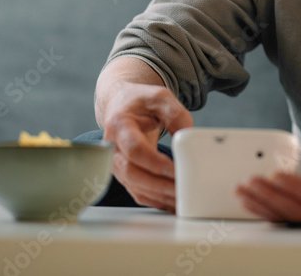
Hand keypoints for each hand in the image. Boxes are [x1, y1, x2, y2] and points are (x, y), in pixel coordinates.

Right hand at [100, 82, 192, 211]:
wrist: (121, 106)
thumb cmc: (140, 102)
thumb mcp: (159, 97)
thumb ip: (175, 113)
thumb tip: (187, 136)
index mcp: (119, 126)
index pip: (134, 150)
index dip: (154, 162)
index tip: (174, 169)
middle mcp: (113, 149)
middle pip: (133, 174)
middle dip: (159, 185)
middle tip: (183, 188)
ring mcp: (117, 165)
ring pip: (136, 188)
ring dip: (161, 196)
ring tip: (184, 198)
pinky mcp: (126, 176)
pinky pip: (140, 194)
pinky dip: (158, 201)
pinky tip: (175, 202)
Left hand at [235, 142, 300, 225]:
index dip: (295, 187)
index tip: (276, 174)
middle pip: (298, 210)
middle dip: (270, 196)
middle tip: (251, 181)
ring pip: (288, 218)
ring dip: (262, 205)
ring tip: (243, 190)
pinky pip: (285, 220)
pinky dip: (265, 212)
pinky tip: (250, 202)